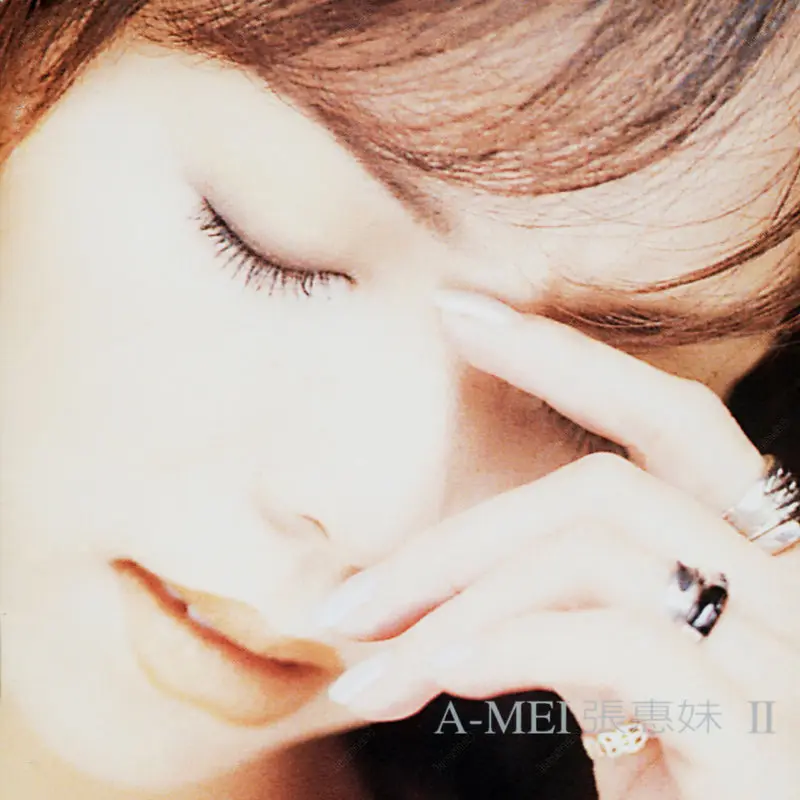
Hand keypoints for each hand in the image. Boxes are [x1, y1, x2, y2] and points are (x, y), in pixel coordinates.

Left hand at [314, 291, 799, 798]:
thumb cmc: (687, 784)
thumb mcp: (624, 687)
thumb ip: (570, 614)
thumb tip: (449, 588)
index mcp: (751, 560)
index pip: (672, 420)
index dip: (568, 356)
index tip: (460, 313)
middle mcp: (788, 587)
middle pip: (602, 489)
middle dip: (457, 538)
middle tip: (350, 600)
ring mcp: (785, 654)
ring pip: (592, 553)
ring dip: (455, 608)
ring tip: (371, 671)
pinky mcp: (759, 727)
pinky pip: (616, 638)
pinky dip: (507, 645)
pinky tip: (440, 676)